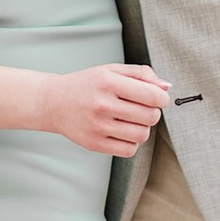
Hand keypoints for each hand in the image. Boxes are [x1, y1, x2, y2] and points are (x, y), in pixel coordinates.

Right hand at [42, 63, 172, 156]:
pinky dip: (131, 142)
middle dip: (152, 113)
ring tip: (131, 120)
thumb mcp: (111, 70)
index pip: (152, 96)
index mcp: (109, 82)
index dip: (162, 99)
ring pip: (142, 135)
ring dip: (142, 128)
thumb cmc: (87, 85)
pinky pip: (129, 150)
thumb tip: (166, 87)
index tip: (157, 99)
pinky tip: (122, 132)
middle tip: (141, 108)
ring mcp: (98, 126)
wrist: (53, 102)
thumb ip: (141, 74)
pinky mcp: (94, 144)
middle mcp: (103, 104)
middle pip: (150, 117)